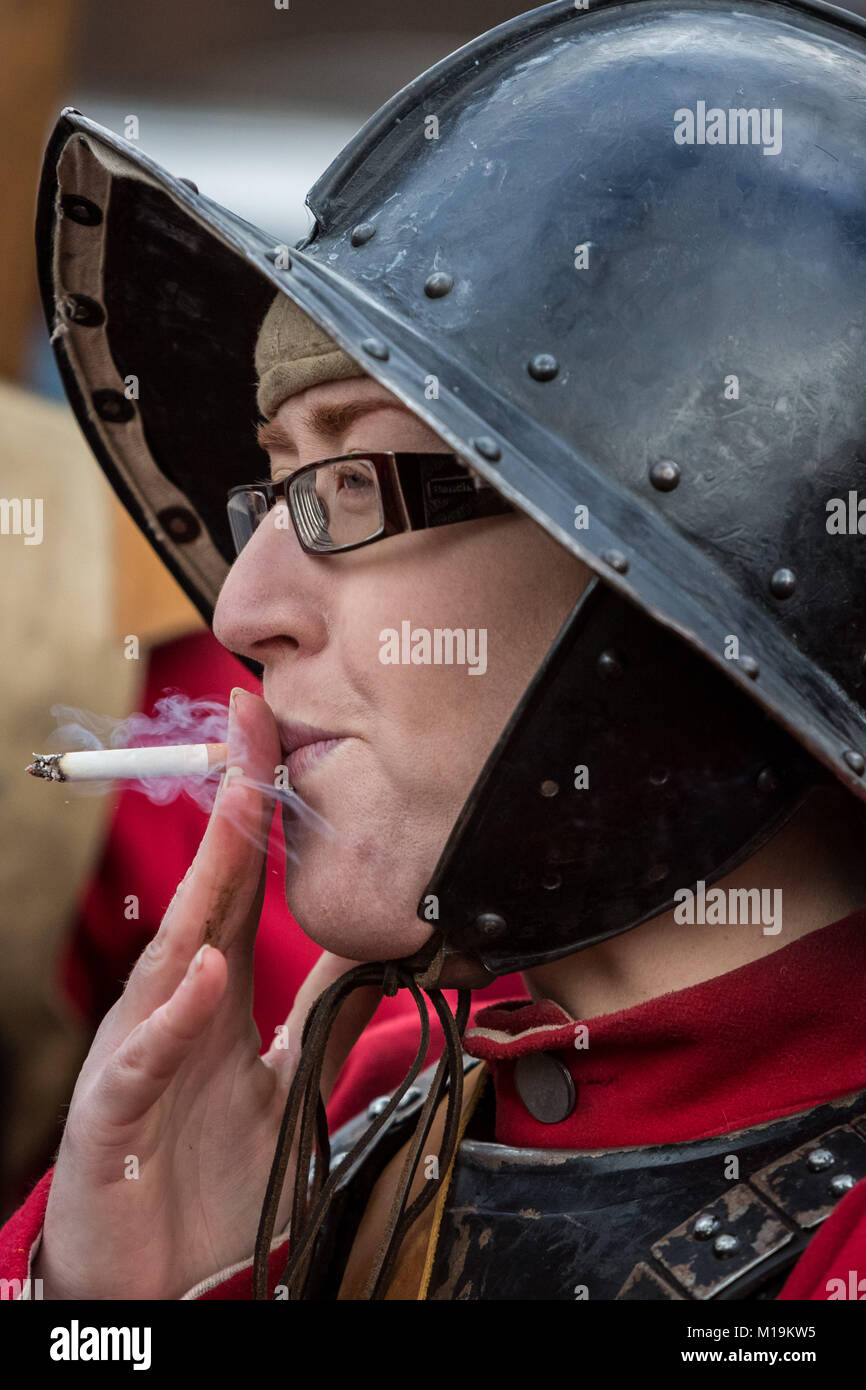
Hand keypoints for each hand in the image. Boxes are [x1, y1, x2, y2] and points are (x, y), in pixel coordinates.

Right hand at [33, 688, 380, 1299]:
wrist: (154, 1281)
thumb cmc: (202, 1175)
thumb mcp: (281, 1081)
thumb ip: (318, 1015)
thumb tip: (371, 953)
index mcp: (214, 993)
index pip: (241, 885)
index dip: (262, 811)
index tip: (281, 735)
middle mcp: (174, 1005)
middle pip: (208, 889)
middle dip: (231, 802)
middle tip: (253, 719)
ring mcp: (140, 1051)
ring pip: (175, 952)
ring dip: (208, 878)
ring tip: (240, 803)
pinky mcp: (113, 1112)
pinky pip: (146, 1057)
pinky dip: (176, 1015)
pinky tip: (205, 972)